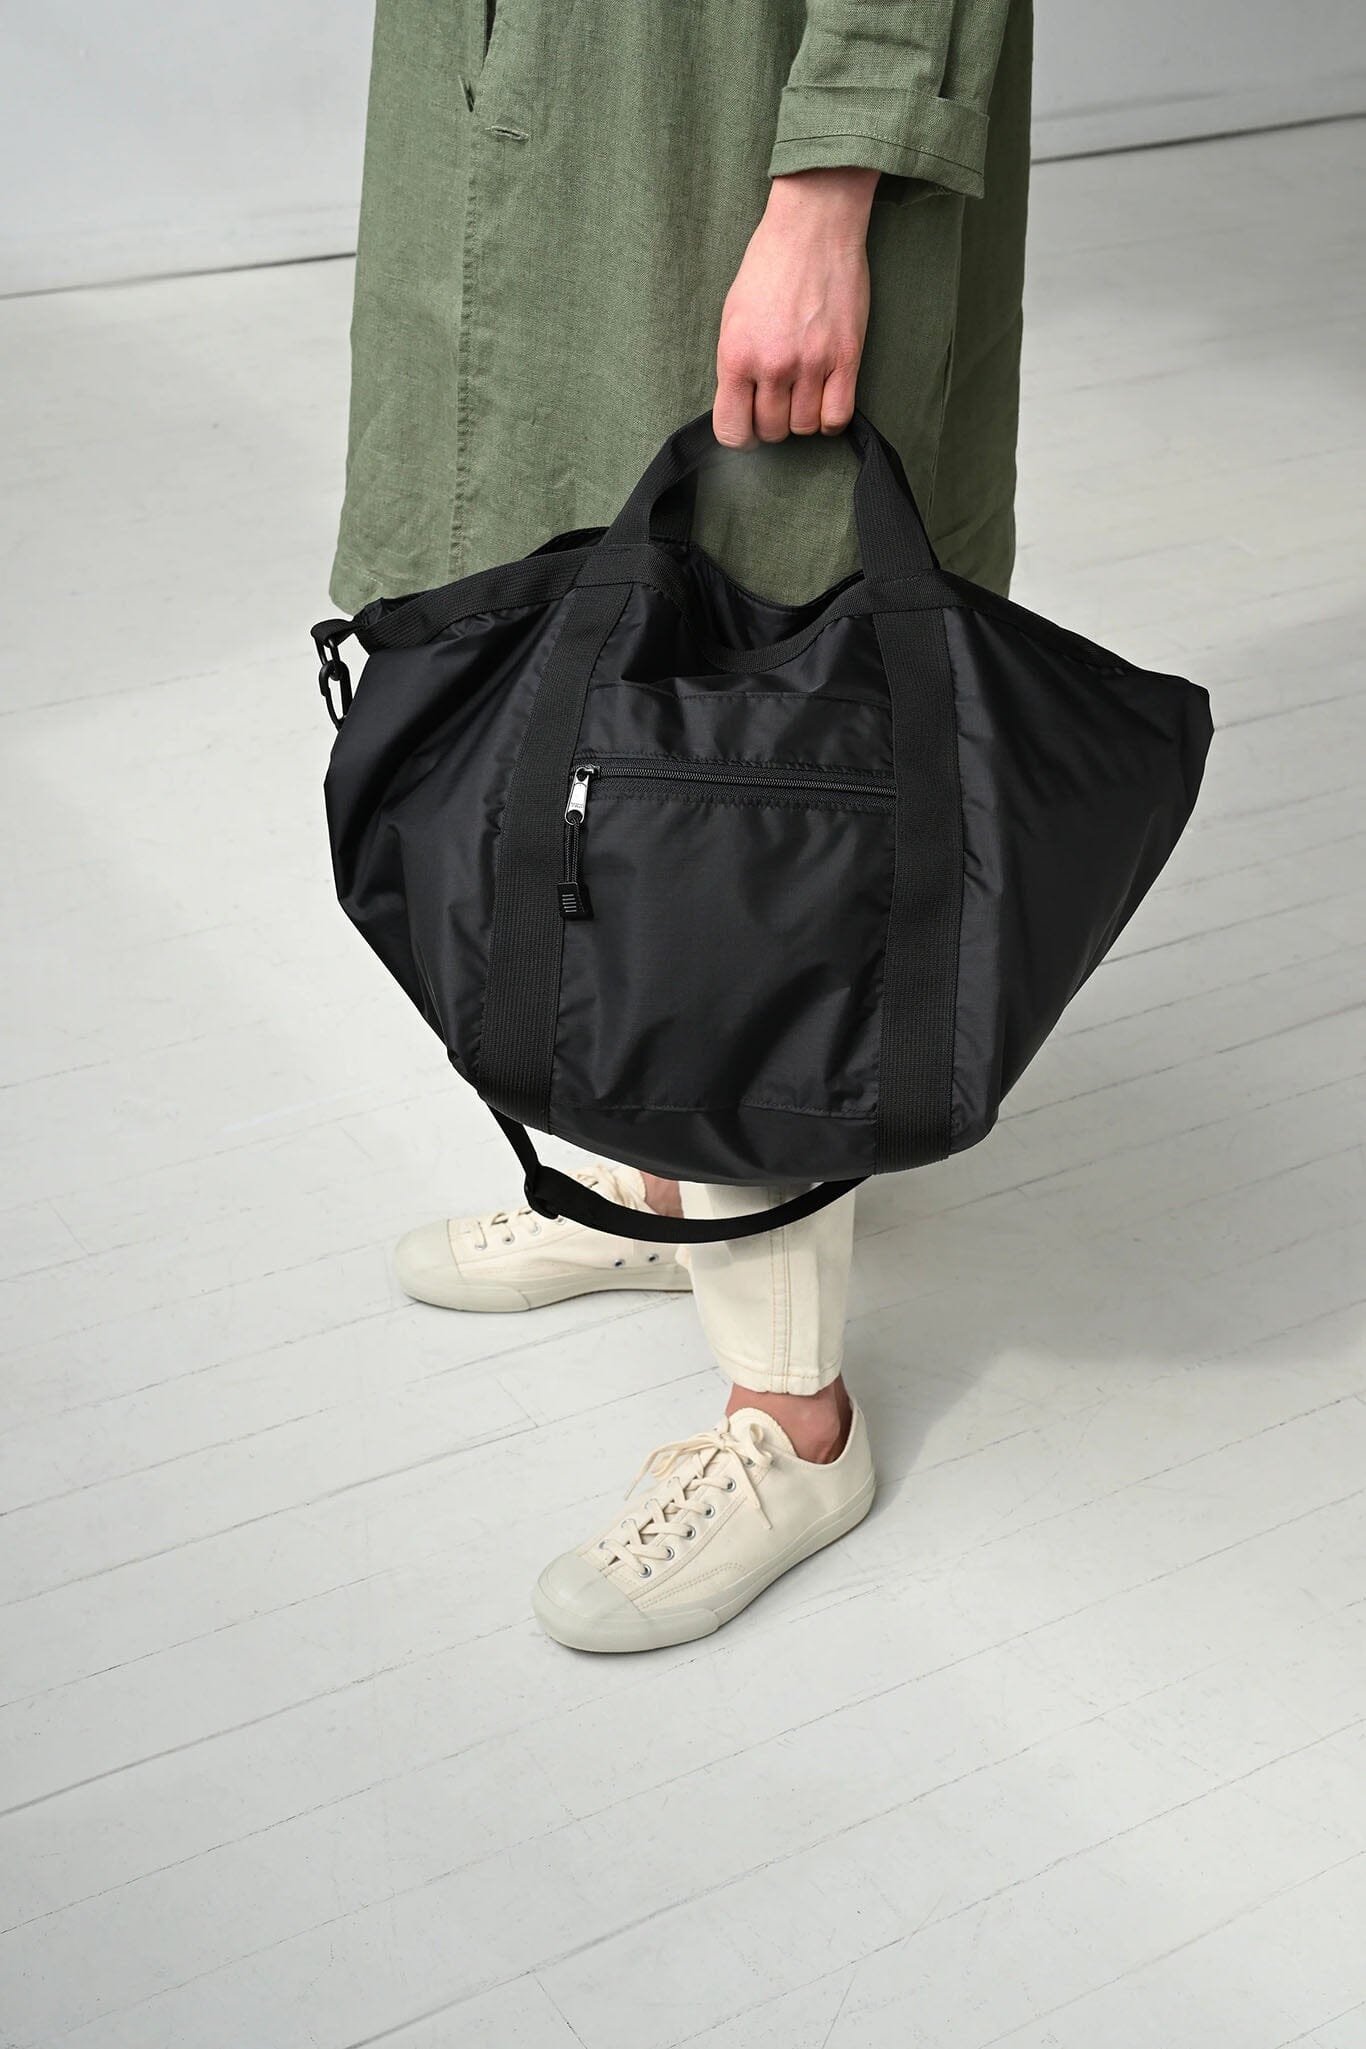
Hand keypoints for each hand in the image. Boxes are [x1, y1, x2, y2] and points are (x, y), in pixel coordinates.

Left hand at [713, 167, 877, 448]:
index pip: (732, 430)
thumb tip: (741, 406)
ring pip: (804, 426)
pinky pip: (838, 416)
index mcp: (737, 355)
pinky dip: (830, 418)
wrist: (813, 227)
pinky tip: (825, 400)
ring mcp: (812, 363)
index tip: (747, 424)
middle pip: (772, 431)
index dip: (740, 435)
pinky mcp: (846, 357)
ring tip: (802, 391)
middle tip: (778, 398)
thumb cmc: (769, 266)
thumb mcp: (733, 317)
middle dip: (772, 423)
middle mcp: (773, 365)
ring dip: (802, 417)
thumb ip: (735, 365)